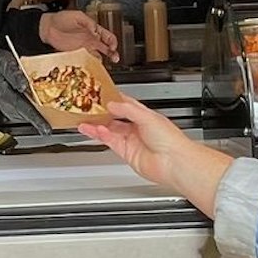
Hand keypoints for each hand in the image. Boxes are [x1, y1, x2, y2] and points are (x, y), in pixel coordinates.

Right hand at [0, 41, 52, 131]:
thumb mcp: (6, 63)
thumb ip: (15, 75)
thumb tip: (24, 86)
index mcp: (4, 92)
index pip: (22, 107)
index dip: (35, 118)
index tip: (45, 128)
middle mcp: (5, 103)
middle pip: (25, 115)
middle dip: (38, 123)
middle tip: (49, 130)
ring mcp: (7, 108)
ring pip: (24, 116)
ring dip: (36, 119)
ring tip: (46, 122)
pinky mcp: (9, 109)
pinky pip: (23, 114)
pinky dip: (31, 114)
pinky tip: (38, 111)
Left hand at [40, 10, 120, 61]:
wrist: (47, 28)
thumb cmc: (61, 19)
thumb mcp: (78, 16)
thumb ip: (88, 23)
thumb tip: (95, 30)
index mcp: (93, 29)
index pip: (107, 36)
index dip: (112, 41)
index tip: (113, 45)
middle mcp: (90, 40)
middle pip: (105, 48)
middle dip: (112, 53)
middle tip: (115, 58)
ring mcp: (83, 48)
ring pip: (96, 55)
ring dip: (101, 59)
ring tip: (103, 62)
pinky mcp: (75, 54)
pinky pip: (85, 59)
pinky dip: (90, 62)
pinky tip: (92, 64)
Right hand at [78, 95, 233, 214]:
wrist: (173, 162)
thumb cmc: (170, 140)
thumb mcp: (148, 117)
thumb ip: (128, 110)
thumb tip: (113, 104)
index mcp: (146, 116)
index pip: (126, 104)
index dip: (113, 99)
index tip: (100, 95)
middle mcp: (138, 128)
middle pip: (115, 118)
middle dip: (102, 114)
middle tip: (88, 109)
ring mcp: (132, 141)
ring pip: (110, 130)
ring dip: (97, 126)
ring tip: (84, 120)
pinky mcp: (127, 153)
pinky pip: (111, 142)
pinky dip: (102, 136)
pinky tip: (94, 130)